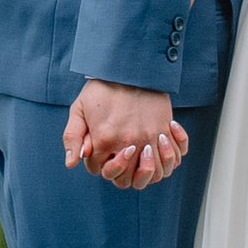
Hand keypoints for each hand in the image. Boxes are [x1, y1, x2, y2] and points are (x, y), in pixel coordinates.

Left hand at [65, 80, 187, 187]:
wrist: (129, 66)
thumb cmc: (102, 88)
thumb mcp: (79, 109)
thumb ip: (72, 138)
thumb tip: (72, 163)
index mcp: (105, 140)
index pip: (100, 171)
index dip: (98, 163)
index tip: (100, 150)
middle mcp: (129, 143)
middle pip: (128, 181)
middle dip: (121, 174)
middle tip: (119, 157)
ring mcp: (149, 137)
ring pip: (155, 174)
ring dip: (148, 171)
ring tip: (141, 157)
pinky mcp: (164, 129)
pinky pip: (175, 156)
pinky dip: (172, 157)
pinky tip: (161, 146)